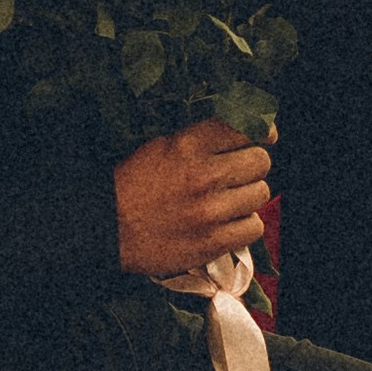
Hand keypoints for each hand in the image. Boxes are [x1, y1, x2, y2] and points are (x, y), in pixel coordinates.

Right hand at [115, 117, 272, 278]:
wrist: (106, 228)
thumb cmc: (131, 185)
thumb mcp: (161, 146)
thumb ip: (201, 140)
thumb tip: (242, 134)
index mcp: (188, 145)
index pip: (243, 128)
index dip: (260, 132)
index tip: (265, 136)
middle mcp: (204, 175)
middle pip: (260, 162)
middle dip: (253, 166)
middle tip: (239, 174)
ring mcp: (211, 211)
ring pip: (261, 194)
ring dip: (248, 196)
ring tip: (230, 201)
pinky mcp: (213, 242)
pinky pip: (254, 228)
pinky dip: (244, 225)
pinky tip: (229, 223)